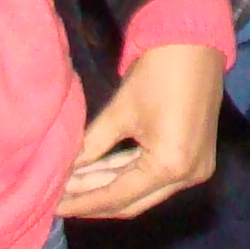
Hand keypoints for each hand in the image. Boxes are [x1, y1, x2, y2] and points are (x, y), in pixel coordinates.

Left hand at [56, 42, 224, 220]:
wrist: (196, 42)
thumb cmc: (157, 73)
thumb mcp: (119, 112)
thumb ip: (90, 147)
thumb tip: (64, 171)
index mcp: (170, 166)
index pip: (118, 197)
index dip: (83, 203)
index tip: (54, 206)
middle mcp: (187, 177)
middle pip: (133, 202)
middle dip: (94, 201)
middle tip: (60, 199)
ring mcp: (195, 169)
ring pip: (143, 191)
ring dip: (109, 188)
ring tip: (73, 187)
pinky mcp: (194, 158)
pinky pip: (155, 177)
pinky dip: (128, 175)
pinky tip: (98, 174)